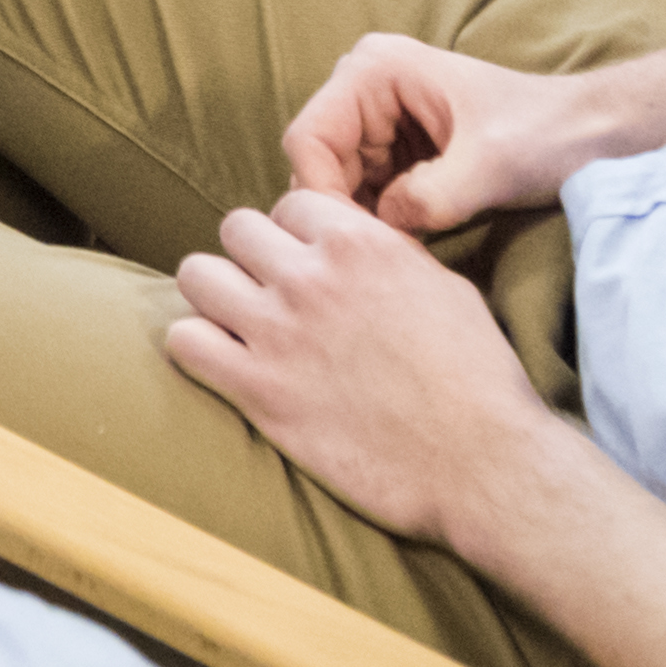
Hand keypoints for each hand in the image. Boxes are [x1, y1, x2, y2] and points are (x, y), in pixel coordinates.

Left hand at [166, 184, 563, 541]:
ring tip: (242, 325)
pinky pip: (184, 341)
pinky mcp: (258, 390)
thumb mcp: (444, 286)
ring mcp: (278, 331)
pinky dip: (197, 348)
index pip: (288, 203)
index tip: (310, 266)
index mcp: (359, 241)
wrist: (482, 463)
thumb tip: (353, 241)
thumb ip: (387, 253)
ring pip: (196, 275)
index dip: (298, 236)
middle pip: (235, 229)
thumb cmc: (476, 377)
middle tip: (274, 296)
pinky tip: (226, 363)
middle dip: (254, 258)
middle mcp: (310, 276)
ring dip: (215, 297)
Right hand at [283, 33, 616, 239]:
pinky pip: (366, 189)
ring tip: (403, 249)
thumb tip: (380, 230)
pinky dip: (382, 219)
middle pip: (319, 162)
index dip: (321, 196)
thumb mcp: (489, 168)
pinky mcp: (396, 147)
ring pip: (338, 181)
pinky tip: (412, 239)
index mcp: (375, 69)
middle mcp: (365, 85)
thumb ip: (428, 198)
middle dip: (344, 210)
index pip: (309, 138)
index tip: (356, 244)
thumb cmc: (547, 135)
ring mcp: (379, 116)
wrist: (593, 133)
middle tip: (381, 255)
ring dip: (363, 219)